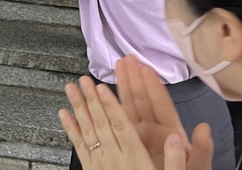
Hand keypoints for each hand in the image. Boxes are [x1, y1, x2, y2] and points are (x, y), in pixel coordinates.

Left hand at [60, 76, 178, 169]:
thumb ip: (175, 161)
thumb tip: (177, 139)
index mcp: (136, 160)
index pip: (121, 127)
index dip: (111, 106)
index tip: (103, 89)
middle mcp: (116, 160)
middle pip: (102, 124)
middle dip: (92, 100)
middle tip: (84, 80)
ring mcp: (101, 165)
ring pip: (88, 131)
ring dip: (78, 108)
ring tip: (71, 90)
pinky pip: (79, 147)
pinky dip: (70, 129)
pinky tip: (64, 115)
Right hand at [116, 57, 212, 169]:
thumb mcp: (197, 166)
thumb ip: (201, 149)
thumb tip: (204, 129)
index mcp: (172, 133)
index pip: (161, 105)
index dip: (154, 87)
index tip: (146, 69)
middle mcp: (155, 130)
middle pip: (143, 99)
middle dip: (135, 77)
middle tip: (128, 58)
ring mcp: (141, 135)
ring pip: (130, 105)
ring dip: (124, 84)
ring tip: (119, 65)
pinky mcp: (129, 142)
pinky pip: (119, 119)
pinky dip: (111, 105)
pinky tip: (104, 93)